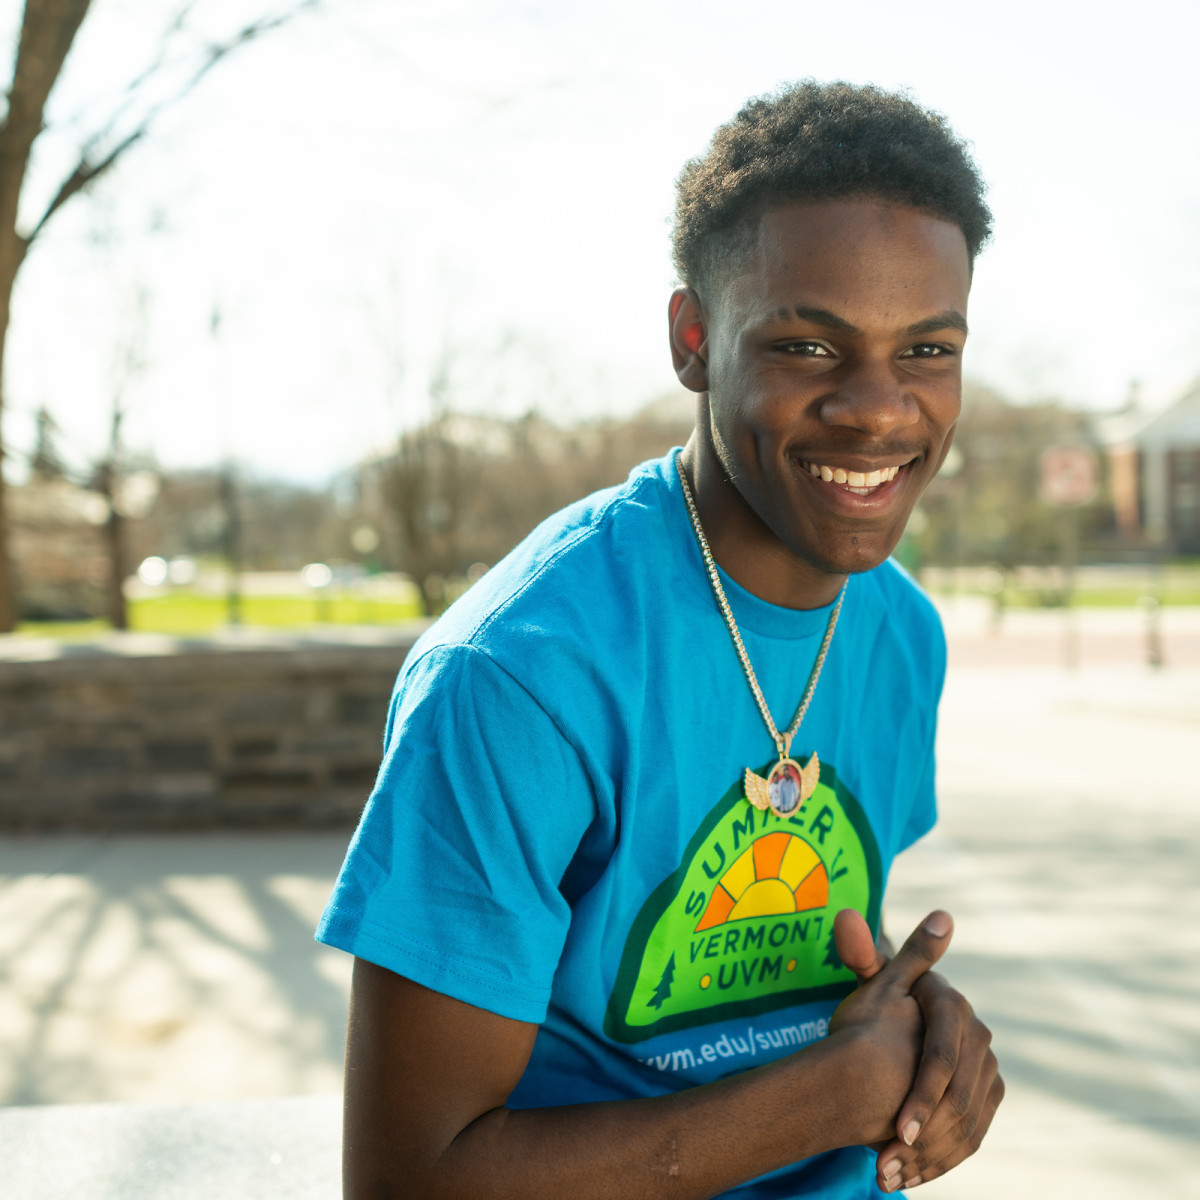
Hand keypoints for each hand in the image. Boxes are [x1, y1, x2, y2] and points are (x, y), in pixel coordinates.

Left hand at [858, 914, 1003, 1191]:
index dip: (922, 1097)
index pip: (941, 1059)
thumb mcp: (867, 982)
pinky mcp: (989, 1095)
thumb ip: (860, 952)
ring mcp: (988, 1068)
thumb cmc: (873, 1003)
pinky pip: (972, 1136)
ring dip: (930, 1159)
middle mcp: (979, 1036)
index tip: (897, 1132)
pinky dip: (942, 1161)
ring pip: (967, 1125)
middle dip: (924, 1140)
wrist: (896, 1028)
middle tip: (885, 1167)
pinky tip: (908, 1178)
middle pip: (957, 1100)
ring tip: (889, 1177)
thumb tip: (846, 912)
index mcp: (951, 1005)